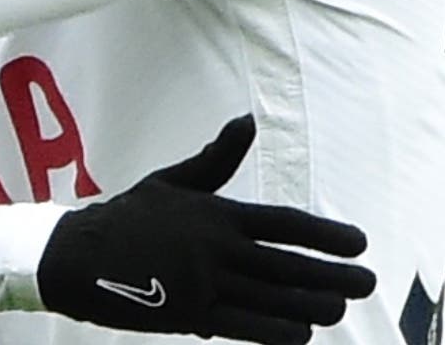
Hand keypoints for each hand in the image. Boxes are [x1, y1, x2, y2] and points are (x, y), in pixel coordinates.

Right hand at [37, 116, 374, 342]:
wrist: (77, 255)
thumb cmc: (127, 215)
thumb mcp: (172, 180)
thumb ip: (216, 158)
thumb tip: (246, 121)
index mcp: (216, 214)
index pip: (285, 225)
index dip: (326, 235)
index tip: (359, 242)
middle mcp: (216, 249)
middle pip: (289, 265)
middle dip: (334, 275)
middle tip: (368, 281)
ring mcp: (204, 284)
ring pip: (274, 299)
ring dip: (314, 305)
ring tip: (341, 308)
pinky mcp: (190, 314)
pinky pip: (247, 327)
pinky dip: (280, 332)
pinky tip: (304, 334)